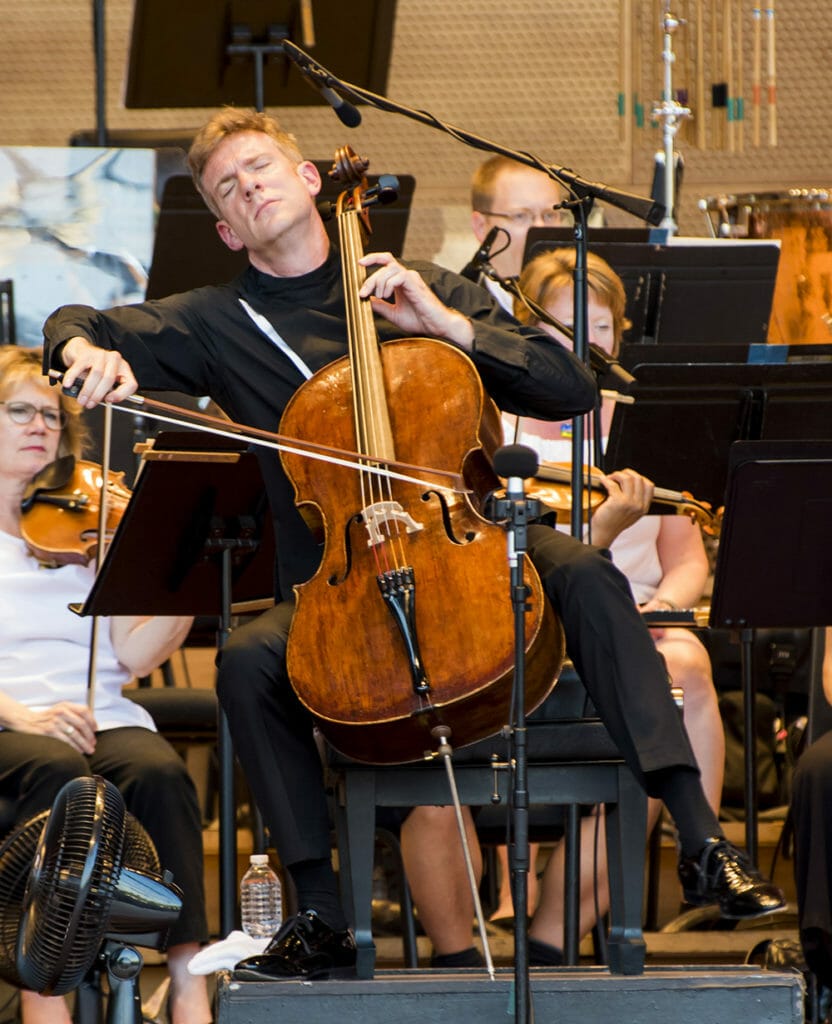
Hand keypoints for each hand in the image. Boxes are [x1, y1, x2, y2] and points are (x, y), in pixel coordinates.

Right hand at [22, 701, 96, 753]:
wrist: (26, 721)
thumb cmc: (45, 717)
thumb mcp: (59, 710)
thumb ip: (73, 714)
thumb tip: (90, 726)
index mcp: (65, 705)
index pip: (84, 711)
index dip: (92, 721)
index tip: (95, 730)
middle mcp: (61, 712)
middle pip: (81, 724)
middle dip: (89, 736)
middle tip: (93, 744)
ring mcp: (55, 721)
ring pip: (75, 734)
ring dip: (83, 744)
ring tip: (88, 750)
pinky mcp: (49, 731)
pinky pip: (66, 741)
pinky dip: (73, 747)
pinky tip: (77, 751)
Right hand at [61, 337, 137, 408]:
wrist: (82, 351)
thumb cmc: (95, 369)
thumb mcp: (106, 381)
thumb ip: (106, 392)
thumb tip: (98, 402)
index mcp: (124, 369)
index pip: (130, 384)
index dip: (121, 395)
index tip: (109, 401)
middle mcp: (115, 360)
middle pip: (109, 379)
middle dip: (97, 395)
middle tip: (89, 404)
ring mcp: (101, 355)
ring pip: (96, 374)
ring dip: (87, 390)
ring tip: (81, 399)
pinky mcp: (86, 354)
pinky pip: (79, 367)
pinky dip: (72, 377)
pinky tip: (68, 384)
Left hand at [358, 253, 473, 349]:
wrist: (435, 326)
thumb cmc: (419, 320)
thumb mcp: (394, 314)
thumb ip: (381, 306)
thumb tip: (366, 300)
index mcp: (401, 281)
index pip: (386, 262)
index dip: (372, 258)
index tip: (359, 264)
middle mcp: (407, 276)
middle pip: (384, 265)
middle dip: (370, 279)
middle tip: (362, 293)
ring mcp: (412, 278)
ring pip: (389, 269)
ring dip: (378, 283)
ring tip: (380, 297)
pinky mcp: (416, 283)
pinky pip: (398, 276)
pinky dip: (388, 285)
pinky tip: (386, 297)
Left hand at [590, 468, 653, 546]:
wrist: (604, 533)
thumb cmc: (613, 522)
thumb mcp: (631, 514)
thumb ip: (636, 501)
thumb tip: (632, 483)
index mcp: (644, 508)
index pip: (649, 486)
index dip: (639, 477)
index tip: (629, 477)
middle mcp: (639, 505)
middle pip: (639, 479)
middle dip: (627, 473)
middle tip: (617, 475)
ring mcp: (629, 503)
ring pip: (628, 478)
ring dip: (617, 475)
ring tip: (610, 478)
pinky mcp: (618, 502)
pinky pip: (612, 484)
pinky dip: (606, 480)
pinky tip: (603, 480)